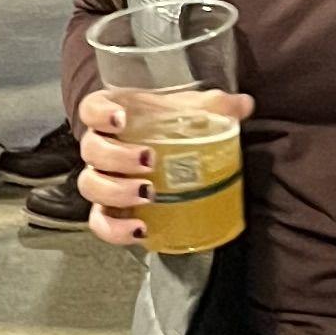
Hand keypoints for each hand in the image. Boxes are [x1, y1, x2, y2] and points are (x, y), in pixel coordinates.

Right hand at [71, 82, 250, 250]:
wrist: (166, 153)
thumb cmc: (170, 125)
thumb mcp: (193, 111)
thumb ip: (217, 106)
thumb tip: (245, 104)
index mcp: (113, 116)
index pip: (91, 108)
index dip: (100, 113)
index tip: (121, 119)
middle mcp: (100, 146)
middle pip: (91, 149)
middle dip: (117, 157)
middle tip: (149, 160)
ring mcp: (101, 178)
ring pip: (90, 185)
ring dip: (116, 191)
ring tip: (148, 194)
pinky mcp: (108, 208)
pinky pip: (100, 221)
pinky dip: (115, 229)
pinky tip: (139, 229)